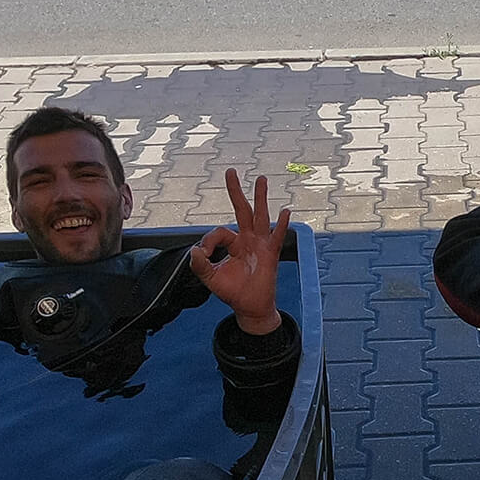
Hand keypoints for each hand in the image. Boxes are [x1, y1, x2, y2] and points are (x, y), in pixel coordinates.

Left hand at [190, 168, 290, 334]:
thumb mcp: (211, 278)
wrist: (250, 307)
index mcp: (233, 243)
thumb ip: (200, 265)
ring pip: (259, 216)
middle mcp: (247, 239)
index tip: (203, 254)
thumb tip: (194, 251)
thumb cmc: (233, 291)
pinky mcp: (270, 254)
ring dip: (260, 198)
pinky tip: (285, 212)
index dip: (209, 241)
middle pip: (241, 210)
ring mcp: (260, 245)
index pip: (219, 232)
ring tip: (261, 180)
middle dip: (235, 191)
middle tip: (230, 171)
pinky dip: (282, 224)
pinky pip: (276, 236)